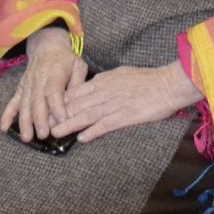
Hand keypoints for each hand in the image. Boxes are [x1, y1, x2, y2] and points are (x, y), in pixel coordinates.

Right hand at [0, 26, 86, 141]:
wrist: (47, 45)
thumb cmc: (66, 60)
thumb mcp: (78, 66)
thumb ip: (78, 84)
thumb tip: (77, 104)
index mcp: (55, 73)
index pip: (54, 91)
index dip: (57, 107)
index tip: (62, 122)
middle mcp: (38, 79)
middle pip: (37, 100)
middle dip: (40, 119)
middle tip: (43, 135)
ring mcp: (27, 84)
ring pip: (24, 104)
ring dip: (24, 121)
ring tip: (26, 138)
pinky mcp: (20, 88)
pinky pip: (13, 102)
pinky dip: (7, 115)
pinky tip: (4, 127)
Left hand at [54, 61, 202, 143]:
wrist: (168, 83)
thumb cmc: (148, 79)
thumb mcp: (122, 73)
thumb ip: (106, 81)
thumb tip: (94, 86)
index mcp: (104, 80)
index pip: (76, 91)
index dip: (61, 102)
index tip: (49, 111)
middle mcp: (105, 91)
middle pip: (76, 103)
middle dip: (59, 115)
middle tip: (45, 125)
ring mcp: (114, 103)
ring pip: (86, 114)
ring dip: (69, 124)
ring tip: (56, 133)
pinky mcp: (126, 115)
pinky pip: (105, 124)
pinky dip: (92, 131)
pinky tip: (82, 139)